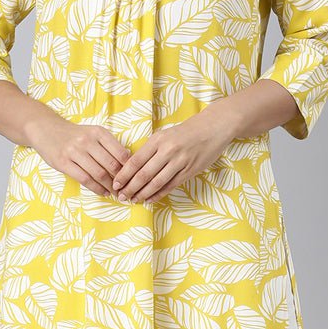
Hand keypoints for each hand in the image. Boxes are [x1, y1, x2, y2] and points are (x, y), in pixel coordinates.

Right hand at [29, 115, 131, 197]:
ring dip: (109, 187)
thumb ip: (109, 145)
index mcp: (98, 132)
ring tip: (115, 193)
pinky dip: (96, 188)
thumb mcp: (93, 133)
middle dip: (120, 180)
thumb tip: (128, 160)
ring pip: (98, 174)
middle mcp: (87, 140)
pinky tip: (102, 192)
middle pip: (111, 165)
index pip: (120, 153)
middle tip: (125, 189)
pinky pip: (84, 179)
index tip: (133, 178)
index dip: (129, 168)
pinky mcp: (63, 162)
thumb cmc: (74, 135)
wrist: (46, 130)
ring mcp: (74, 151)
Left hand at [111, 113, 231, 203]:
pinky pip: (170, 186)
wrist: (212, 129)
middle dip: (130, 188)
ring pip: (156, 183)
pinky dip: (158, 194)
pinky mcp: (189, 171)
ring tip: (133, 200)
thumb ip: (150, 149)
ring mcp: (179, 162)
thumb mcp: (164, 135)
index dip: (124, 175)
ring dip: (143, 194)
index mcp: (158, 140)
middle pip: (144, 174)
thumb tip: (132, 167)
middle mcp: (167, 151)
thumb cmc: (185, 132)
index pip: (135, 161)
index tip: (115, 184)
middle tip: (121, 197)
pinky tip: (149, 199)